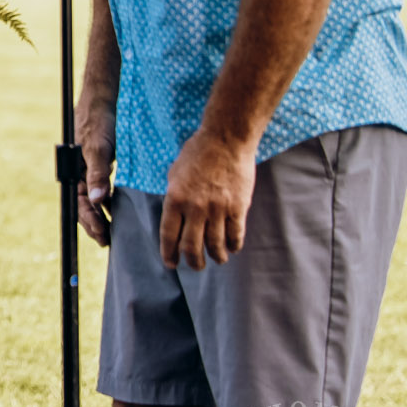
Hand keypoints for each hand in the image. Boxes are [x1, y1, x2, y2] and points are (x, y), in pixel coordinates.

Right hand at [74, 83, 115, 246]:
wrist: (105, 97)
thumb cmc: (99, 121)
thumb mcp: (99, 148)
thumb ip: (97, 175)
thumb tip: (97, 201)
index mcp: (77, 171)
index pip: (81, 205)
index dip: (91, 223)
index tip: (104, 237)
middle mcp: (84, 172)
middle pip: (87, 205)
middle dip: (97, 224)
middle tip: (109, 240)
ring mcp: (95, 168)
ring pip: (97, 198)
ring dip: (105, 214)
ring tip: (117, 229)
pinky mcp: (107, 163)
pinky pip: (106, 187)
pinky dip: (113, 200)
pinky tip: (123, 206)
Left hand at [158, 129, 255, 269]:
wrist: (225, 141)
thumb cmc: (197, 153)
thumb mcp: (175, 173)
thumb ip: (174, 196)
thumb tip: (175, 215)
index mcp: (175, 198)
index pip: (169, 235)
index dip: (169, 253)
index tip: (171, 263)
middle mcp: (195, 207)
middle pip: (192, 246)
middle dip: (193, 262)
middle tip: (196, 266)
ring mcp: (218, 209)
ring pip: (215, 244)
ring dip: (216, 256)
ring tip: (217, 259)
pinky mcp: (238, 207)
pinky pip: (236, 235)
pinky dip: (234, 245)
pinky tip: (232, 248)